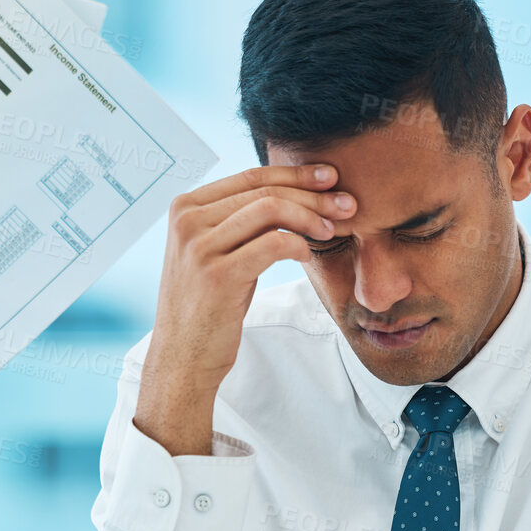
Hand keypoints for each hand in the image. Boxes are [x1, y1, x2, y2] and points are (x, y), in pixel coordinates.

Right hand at [134, 163, 355, 455]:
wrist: (183, 357)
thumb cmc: (209, 304)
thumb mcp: (217, 251)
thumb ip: (239, 220)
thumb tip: (296, 191)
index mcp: (185, 206)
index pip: (250, 176)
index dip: (295, 173)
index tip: (330, 177)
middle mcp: (187, 220)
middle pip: (264, 190)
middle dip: (313, 194)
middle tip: (347, 204)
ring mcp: (199, 246)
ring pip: (271, 210)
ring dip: (310, 216)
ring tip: (331, 230)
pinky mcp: (217, 274)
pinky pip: (273, 244)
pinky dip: (298, 245)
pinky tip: (308, 255)